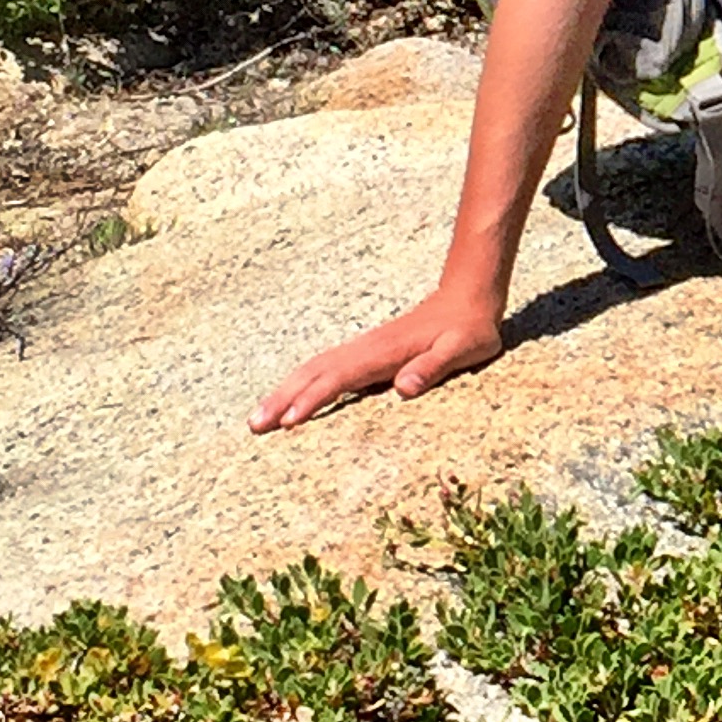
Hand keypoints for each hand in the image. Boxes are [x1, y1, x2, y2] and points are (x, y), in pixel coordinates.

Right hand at [251, 289, 503, 433]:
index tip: (287, 422)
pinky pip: (326, 367)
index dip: (313, 400)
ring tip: (258, 417)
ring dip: (285, 390)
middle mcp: (367, 348)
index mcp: (384, 353)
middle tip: (253, 425)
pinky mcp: (367, 351)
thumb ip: (434, 367)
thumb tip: (403, 388)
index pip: (340, 378)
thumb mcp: (463, 348)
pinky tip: (291, 398)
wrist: (468, 296)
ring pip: (315, 368)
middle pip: (315, 372)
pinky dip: (302, 382)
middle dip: (282, 397)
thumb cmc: (468, 328)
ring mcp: (364, 348)